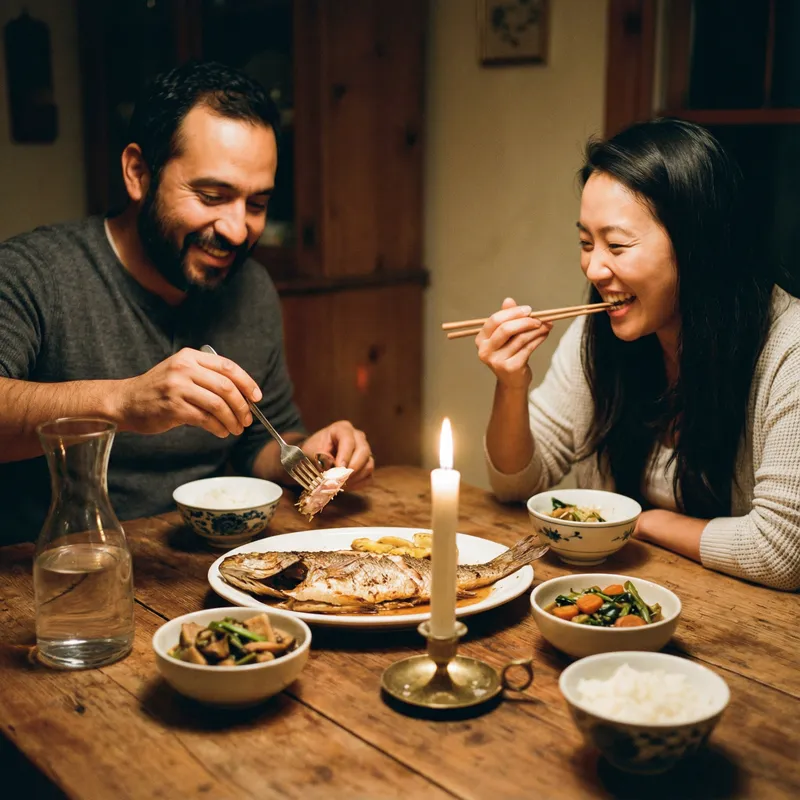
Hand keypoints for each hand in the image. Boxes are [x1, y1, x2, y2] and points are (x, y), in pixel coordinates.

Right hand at [112, 347, 261, 437]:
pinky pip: (205, 418)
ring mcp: (178, 387)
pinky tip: (221, 432)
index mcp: (190, 357)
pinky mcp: (173, 407)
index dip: (247, 383)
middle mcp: (184, 368)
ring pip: (218, 404)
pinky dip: (218, 427)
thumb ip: (207, 377)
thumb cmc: (159, 390)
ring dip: (232, 420)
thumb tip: (242, 395)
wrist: (125, 401)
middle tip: (247, 419)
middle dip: (242, 406)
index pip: (228, 367)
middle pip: (226, 387)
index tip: (256, 398)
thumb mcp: (181, 372)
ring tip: (236, 429)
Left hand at [301, 420, 373, 489]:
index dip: (345, 455)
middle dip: (353, 468)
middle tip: (341, 479)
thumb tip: (334, 467)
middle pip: (363, 451)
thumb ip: (322, 457)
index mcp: (343, 429)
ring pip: (368, 464)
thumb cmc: (314, 450)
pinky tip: (346, 486)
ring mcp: (365, 451)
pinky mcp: (367, 464)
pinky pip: (369, 476)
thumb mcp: (312, 451)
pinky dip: (358, 484)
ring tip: (341, 484)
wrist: (315, 457)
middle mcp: (358, 437)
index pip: (348, 440)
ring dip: (355, 478)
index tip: (339, 469)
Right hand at [477, 297, 552, 389]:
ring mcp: (497, 361)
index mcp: (481, 340)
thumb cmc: (509, 354)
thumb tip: (508, 300)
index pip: (495, 320)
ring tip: (547, 325)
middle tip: (539, 318)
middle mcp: (485, 351)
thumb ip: (507, 317)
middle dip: (525, 321)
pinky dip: (539, 339)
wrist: (512, 381)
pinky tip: (544, 334)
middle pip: (506, 329)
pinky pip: (528, 348)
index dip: (513, 313)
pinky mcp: (511, 367)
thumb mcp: (506, 335)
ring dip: (536, 329)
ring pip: (520, 338)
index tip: (529, 309)